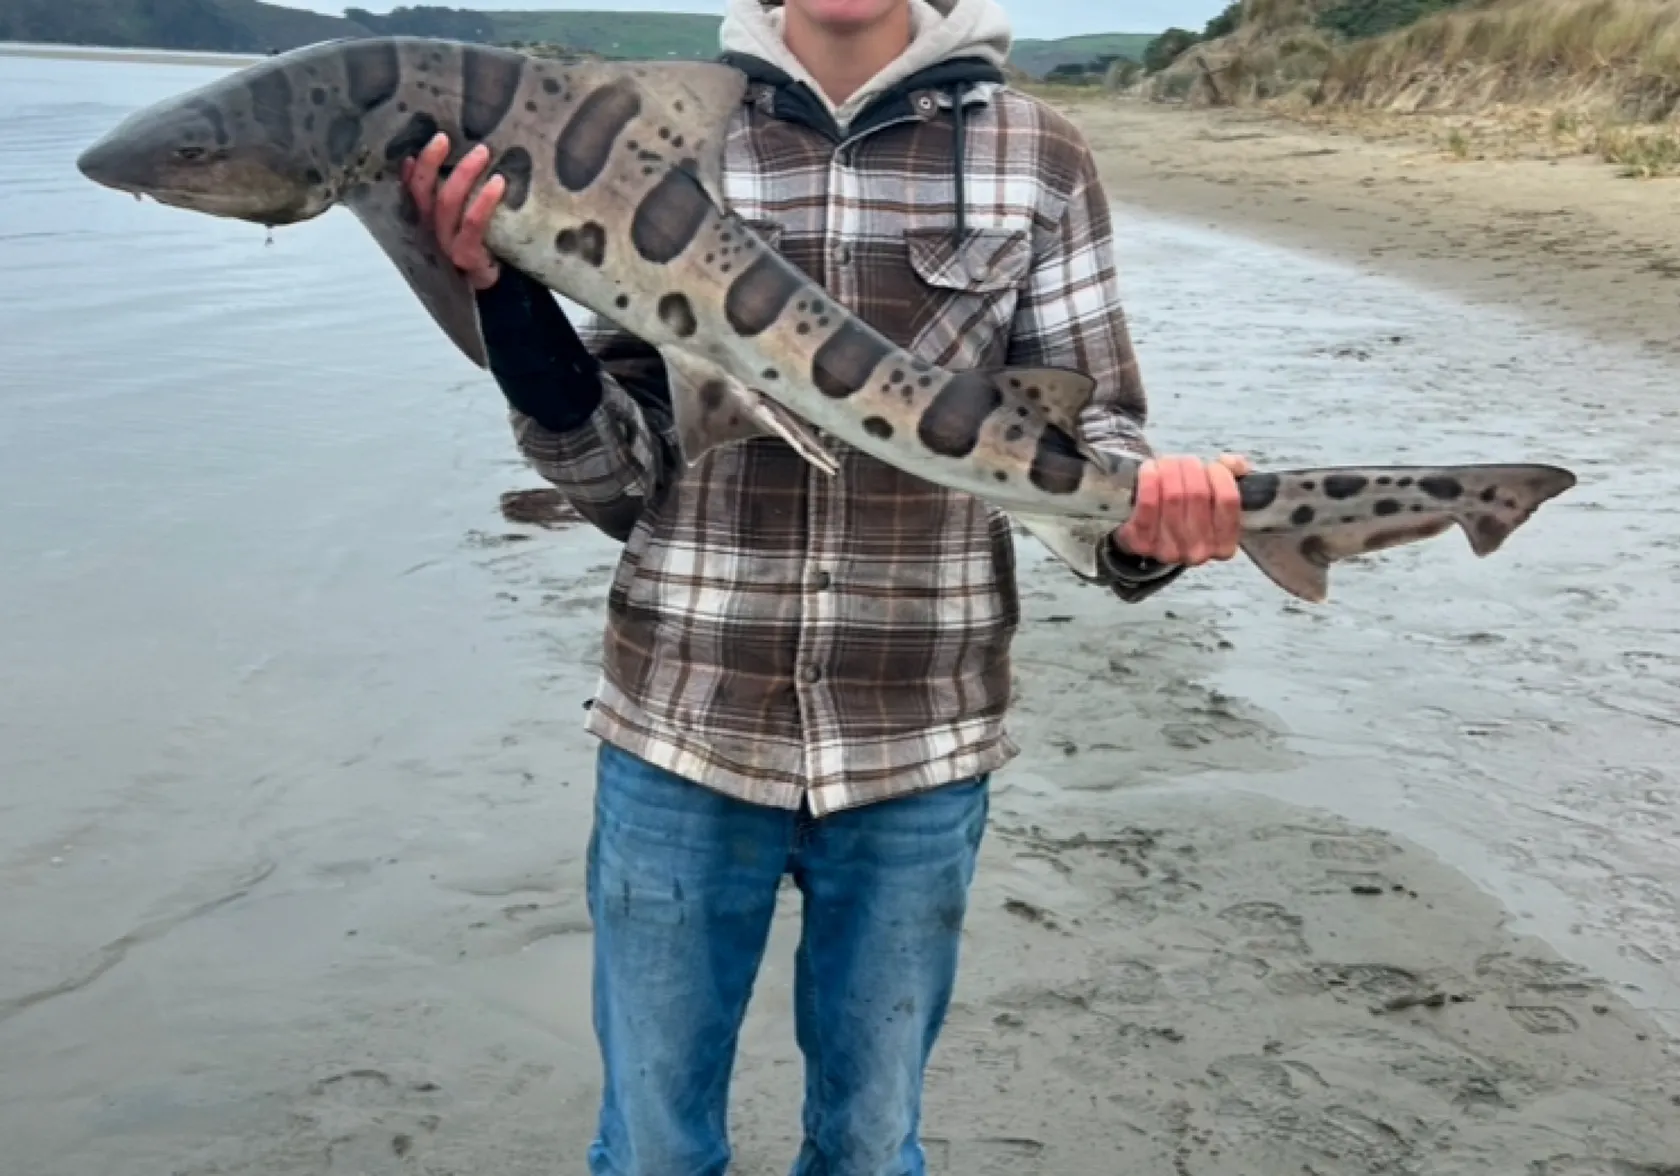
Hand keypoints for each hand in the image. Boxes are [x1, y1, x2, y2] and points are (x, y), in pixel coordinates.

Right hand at [401, 133, 504, 290]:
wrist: (499, 289)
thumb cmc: (484, 249)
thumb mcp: (466, 222)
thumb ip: (460, 198)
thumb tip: (469, 155)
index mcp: (428, 223)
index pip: (410, 192)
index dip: (408, 171)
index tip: (411, 148)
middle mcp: (432, 232)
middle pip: (424, 193)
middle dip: (431, 162)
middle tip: (445, 137)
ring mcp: (448, 245)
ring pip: (447, 203)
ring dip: (463, 174)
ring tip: (482, 152)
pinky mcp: (467, 255)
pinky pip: (473, 223)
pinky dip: (484, 200)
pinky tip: (498, 183)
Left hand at [1114, 453, 1252, 566]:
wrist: (1145, 536)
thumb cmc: (1185, 513)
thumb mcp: (1213, 500)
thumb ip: (1231, 476)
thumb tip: (1231, 462)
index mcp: (1224, 545)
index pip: (1228, 500)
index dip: (1221, 474)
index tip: (1212, 465)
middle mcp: (1198, 552)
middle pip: (1197, 494)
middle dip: (1189, 467)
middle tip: (1182, 460)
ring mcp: (1169, 550)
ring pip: (1173, 496)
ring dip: (1169, 469)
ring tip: (1166, 463)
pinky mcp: (1142, 542)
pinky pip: (1148, 504)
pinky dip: (1149, 479)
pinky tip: (1149, 469)